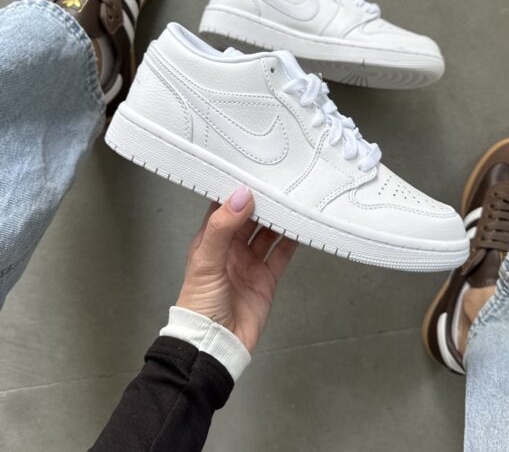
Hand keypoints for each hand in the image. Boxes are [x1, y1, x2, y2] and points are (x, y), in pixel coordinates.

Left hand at [176, 186, 296, 351]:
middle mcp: (231, 249)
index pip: (224, 209)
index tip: (252, 173)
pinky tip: (300, 227)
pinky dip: (291, 241)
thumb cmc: (200, 304)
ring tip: (292, 201)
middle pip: (250, 219)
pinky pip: (281, 254)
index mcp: (211, 241)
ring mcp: (250, 263)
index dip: (237, 192)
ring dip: (279, 219)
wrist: (216, 344)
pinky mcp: (266, 278)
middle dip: (263, 203)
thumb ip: (223, 228)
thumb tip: (241, 196)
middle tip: (279, 184)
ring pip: (268, 234)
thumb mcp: (206, 261)